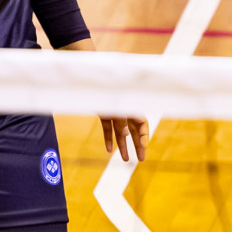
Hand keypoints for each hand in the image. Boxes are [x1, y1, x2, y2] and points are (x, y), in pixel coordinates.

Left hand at [60, 38, 149, 161]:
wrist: (88, 71)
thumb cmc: (102, 79)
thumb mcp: (113, 93)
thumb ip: (119, 111)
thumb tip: (126, 129)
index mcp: (130, 103)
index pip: (141, 123)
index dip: (143, 136)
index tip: (143, 147)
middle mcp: (124, 108)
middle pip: (134, 130)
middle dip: (138, 145)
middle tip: (141, 159)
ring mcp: (114, 110)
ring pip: (121, 132)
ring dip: (123, 146)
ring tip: (126, 160)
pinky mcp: (104, 112)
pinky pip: (108, 128)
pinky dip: (109, 139)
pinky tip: (108, 151)